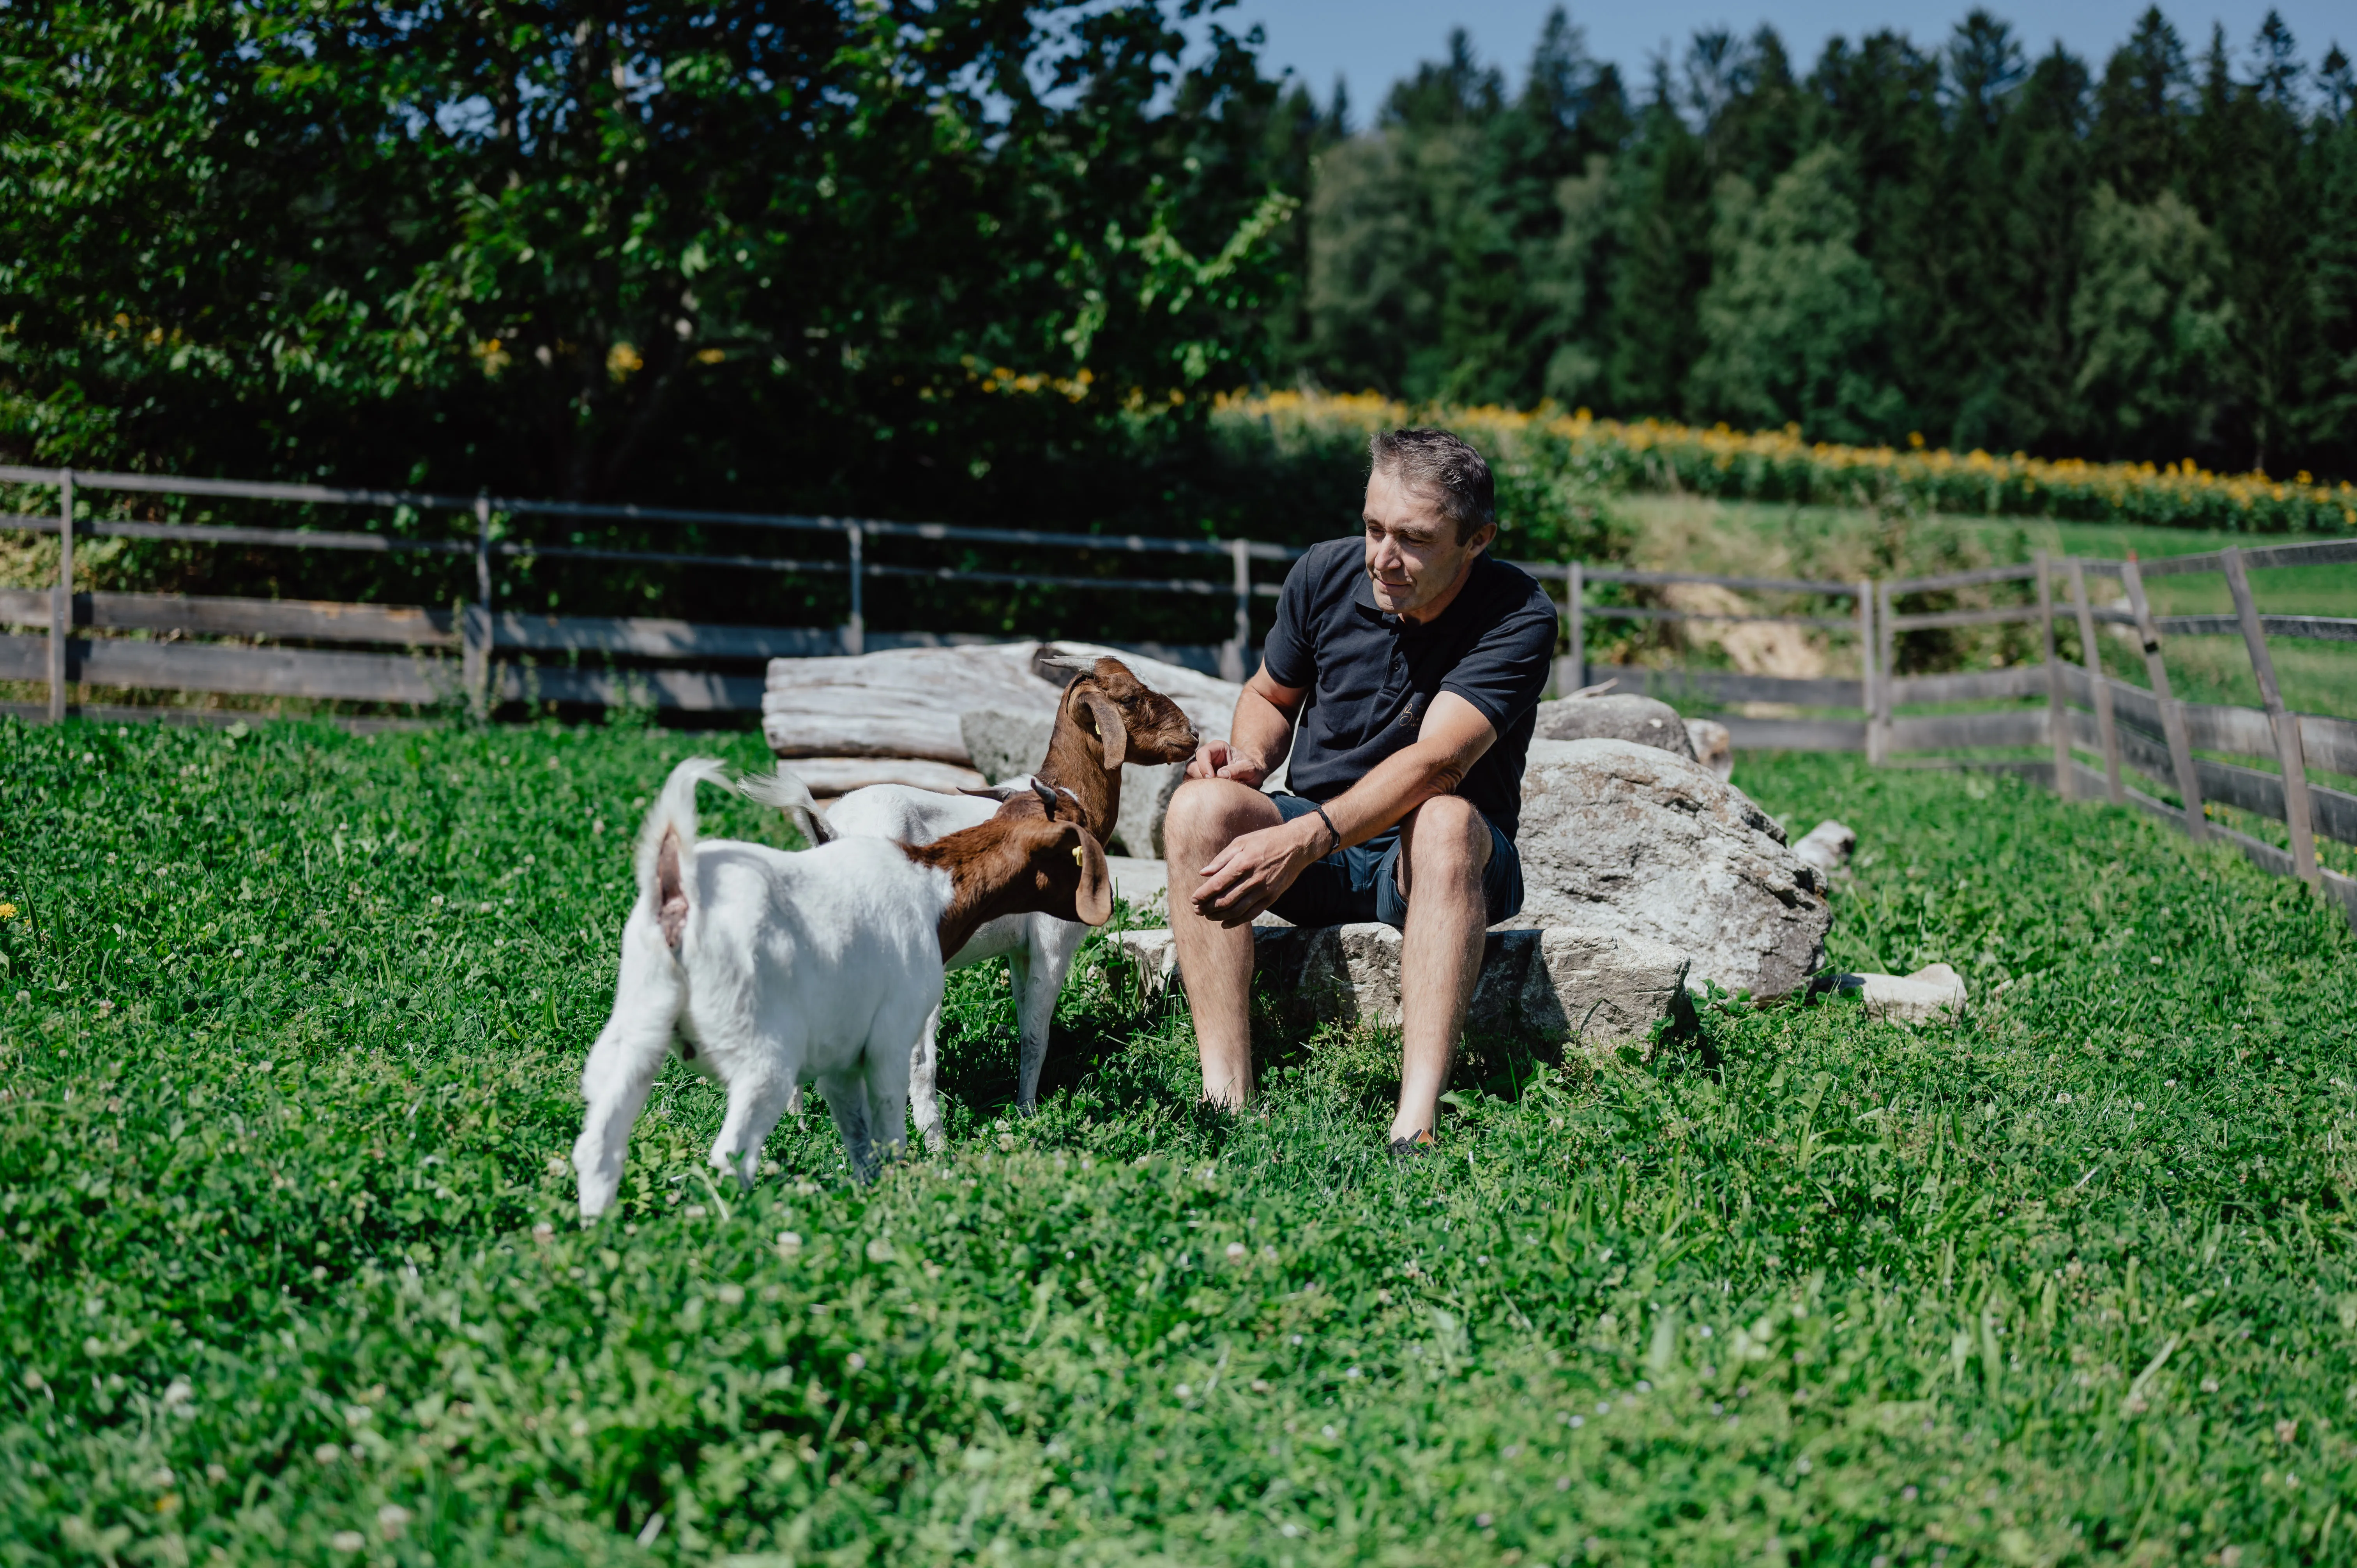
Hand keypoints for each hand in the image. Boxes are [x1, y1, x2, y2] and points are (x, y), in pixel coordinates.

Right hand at [1185, 739, 1265, 787]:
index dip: (1204, 765)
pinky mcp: (1202, 780)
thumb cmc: (1253, 769)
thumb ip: (1237, 770)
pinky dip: (1199, 791)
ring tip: (1213, 791)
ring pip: (1189, 777)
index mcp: (1218, 747)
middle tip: (1213, 787)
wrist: (1253, 776)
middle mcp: (1207, 757)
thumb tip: (1220, 775)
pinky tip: (1211, 795)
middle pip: (1192, 766)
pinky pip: (1193, 786)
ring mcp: (1203, 769)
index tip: (1212, 778)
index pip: (1203, 753)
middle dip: (1200, 777)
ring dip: (1198, 785)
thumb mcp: (1251, 768)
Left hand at [1190, 817, 1321, 926]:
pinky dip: (1237, 921)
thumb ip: (1221, 859)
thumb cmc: (1265, 840)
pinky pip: (1252, 914)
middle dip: (1208, 908)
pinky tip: (1225, 924)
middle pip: (1225, 900)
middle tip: (1197, 910)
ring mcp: (1263, 890)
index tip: (1193, 899)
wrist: (1295, 846)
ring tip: (1208, 916)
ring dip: (1219, 916)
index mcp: (1243, 862)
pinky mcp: (1272, 897)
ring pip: (1237, 910)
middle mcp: (1252, 879)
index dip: (1203, 894)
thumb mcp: (1241, 842)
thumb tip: (1203, 873)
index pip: (1218, 884)